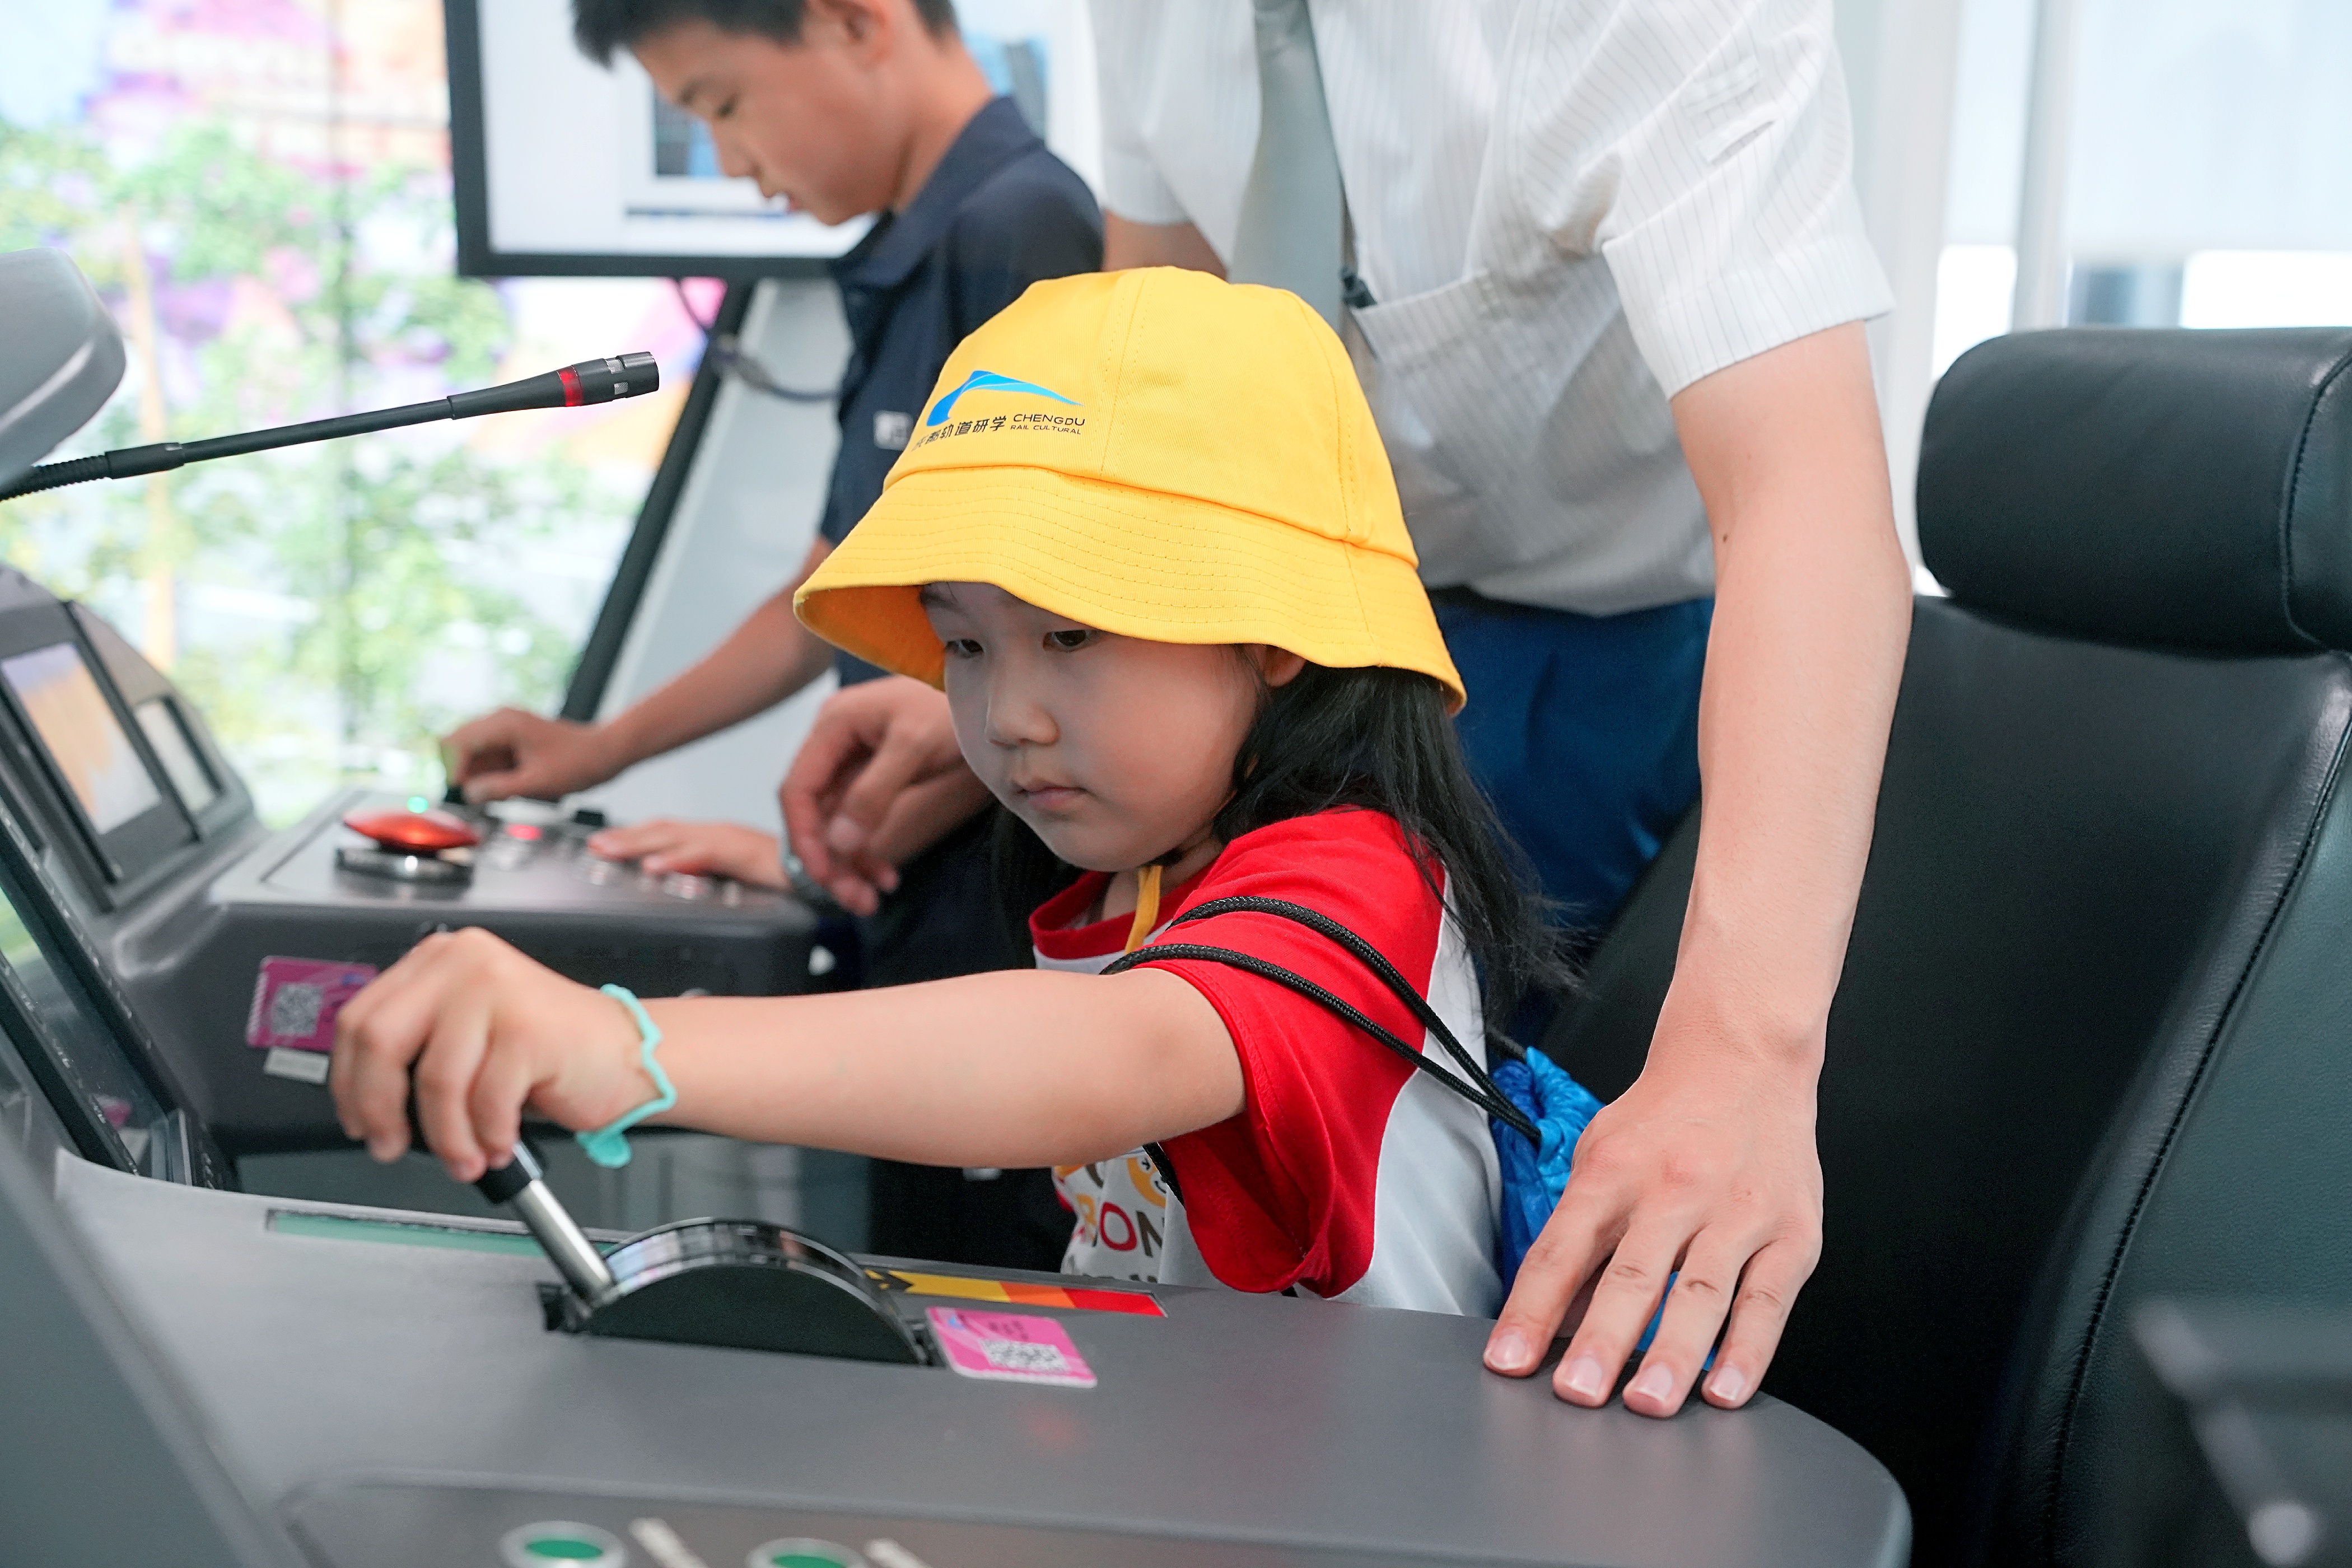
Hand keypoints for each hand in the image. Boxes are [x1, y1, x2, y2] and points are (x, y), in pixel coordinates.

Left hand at [329, 929, 652, 1183]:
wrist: (628, 1054)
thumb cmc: (549, 1052)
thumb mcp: (467, 1033)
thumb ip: (417, 1043)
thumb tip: (362, 1098)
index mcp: (439, 959)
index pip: (359, 1017)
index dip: (347, 1080)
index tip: (358, 1119)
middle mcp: (464, 962)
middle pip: (380, 1040)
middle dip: (379, 1108)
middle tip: (391, 1145)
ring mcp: (497, 990)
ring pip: (433, 1079)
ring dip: (444, 1136)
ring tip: (463, 1157)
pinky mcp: (528, 1027)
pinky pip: (484, 1100)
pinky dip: (487, 1136)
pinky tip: (499, 1143)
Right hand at [444, 709, 621, 803]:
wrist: (605, 753)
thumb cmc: (577, 764)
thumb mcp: (536, 783)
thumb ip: (499, 789)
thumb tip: (469, 794)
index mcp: (502, 724)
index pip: (456, 744)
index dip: (456, 771)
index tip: (466, 794)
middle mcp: (499, 720)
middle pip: (458, 746)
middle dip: (466, 773)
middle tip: (487, 795)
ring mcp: (504, 729)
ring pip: (471, 754)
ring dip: (480, 775)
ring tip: (509, 788)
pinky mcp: (510, 740)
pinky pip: (488, 759)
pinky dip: (493, 775)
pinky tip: (514, 785)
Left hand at [586, 819, 787, 888]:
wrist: (827, 872)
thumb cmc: (786, 875)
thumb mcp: (737, 875)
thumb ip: (709, 874)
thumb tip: (676, 882)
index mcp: (714, 837)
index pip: (665, 831)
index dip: (632, 835)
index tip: (602, 843)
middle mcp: (718, 833)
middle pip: (662, 831)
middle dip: (625, 838)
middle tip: (593, 846)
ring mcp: (731, 840)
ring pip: (676, 838)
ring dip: (639, 845)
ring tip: (609, 853)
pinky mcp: (746, 853)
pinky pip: (706, 855)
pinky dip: (678, 860)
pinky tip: (655, 868)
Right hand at [777, 676, 992, 914]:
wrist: (987, 700)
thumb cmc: (951, 709)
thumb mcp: (915, 747)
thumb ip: (874, 792)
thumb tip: (837, 842)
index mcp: (833, 725)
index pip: (797, 788)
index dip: (804, 836)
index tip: (824, 875)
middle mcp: (835, 743)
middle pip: (813, 812)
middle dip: (829, 861)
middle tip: (855, 901)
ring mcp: (853, 761)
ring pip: (834, 824)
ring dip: (847, 865)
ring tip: (870, 901)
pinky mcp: (873, 777)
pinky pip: (857, 822)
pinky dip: (866, 852)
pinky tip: (886, 878)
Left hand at [1483, 1000, 1823, 1418]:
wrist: (1744, 1057)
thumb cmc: (1666, 1116)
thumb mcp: (1601, 1154)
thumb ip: (1578, 1232)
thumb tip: (1550, 1314)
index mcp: (1616, 1170)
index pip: (1562, 1249)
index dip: (1531, 1309)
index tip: (1508, 1361)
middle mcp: (1676, 1188)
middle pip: (1632, 1273)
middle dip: (1602, 1340)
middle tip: (1577, 1392)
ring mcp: (1738, 1211)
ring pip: (1702, 1292)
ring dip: (1673, 1355)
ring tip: (1647, 1404)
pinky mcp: (1792, 1233)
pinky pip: (1768, 1301)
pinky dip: (1748, 1351)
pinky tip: (1725, 1388)